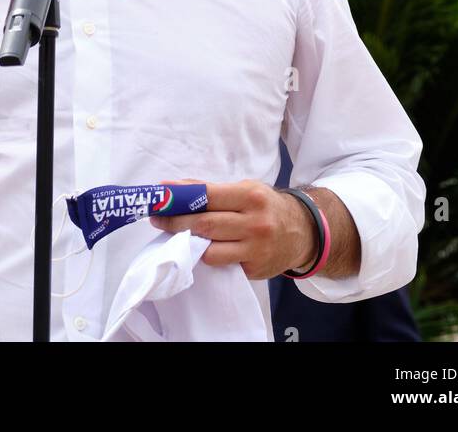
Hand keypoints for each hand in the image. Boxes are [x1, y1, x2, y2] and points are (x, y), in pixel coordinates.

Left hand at [149, 178, 317, 279]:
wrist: (302, 232)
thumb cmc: (266, 206)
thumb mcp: (245, 189)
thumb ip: (212, 190)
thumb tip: (176, 188)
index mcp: (251, 196)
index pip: (207, 196)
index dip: (181, 198)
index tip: (160, 197)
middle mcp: (254, 223)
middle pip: (204, 224)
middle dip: (175, 222)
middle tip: (156, 218)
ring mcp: (255, 249)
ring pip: (210, 249)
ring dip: (187, 243)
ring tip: (172, 235)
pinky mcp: (254, 269)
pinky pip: (221, 264)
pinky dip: (206, 256)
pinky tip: (196, 249)